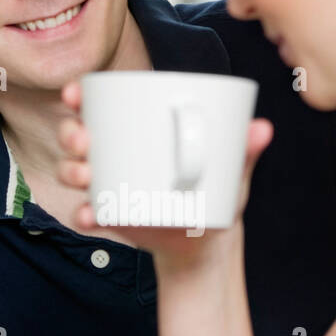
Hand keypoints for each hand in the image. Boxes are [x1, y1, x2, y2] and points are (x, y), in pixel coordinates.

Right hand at [56, 79, 273, 264]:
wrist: (207, 241)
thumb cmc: (216, 192)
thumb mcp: (231, 169)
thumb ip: (245, 149)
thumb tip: (263, 128)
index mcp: (137, 132)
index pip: (100, 107)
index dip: (78, 97)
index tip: (75, 94)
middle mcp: (114, 156)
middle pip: (78, 136)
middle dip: (71, 134)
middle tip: (84, 140)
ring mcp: (109, 186)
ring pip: (74, 171)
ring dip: (71, 170)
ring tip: (86, 175)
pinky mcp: (110, 217)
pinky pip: (87, 213)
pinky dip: (84, 214)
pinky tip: (89, 214)